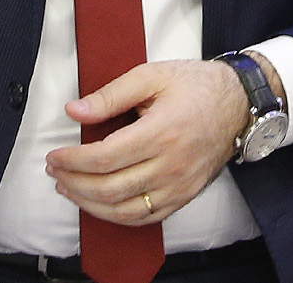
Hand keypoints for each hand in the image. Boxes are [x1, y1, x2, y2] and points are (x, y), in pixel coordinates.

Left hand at [44, 59, 246, 225]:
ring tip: (68, 188)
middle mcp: (172, 165)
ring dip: (90, 204)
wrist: (238, 103)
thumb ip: (110, 95)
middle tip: (54, 170)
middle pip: (110, 187)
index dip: (73, 160)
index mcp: (161, 132)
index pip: (105, 158)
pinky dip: (117, 216)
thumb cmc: (195, 85)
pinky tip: (99, 204)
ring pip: (126, 209)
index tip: (54, 155)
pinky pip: (146, 217)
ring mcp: (180, 185)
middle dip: (75, 182)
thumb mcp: (150, 76)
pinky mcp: (185, 195)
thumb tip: (74, 111)